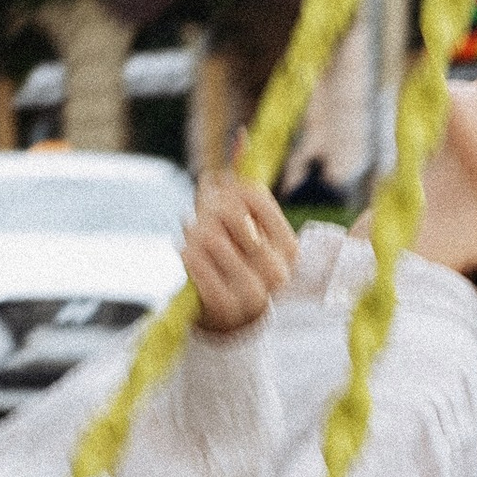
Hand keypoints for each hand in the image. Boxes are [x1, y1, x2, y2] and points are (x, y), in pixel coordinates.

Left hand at [182, 171, 297, 336]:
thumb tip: (224, 164)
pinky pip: (195, 261)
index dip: (229, 187)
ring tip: (195, 237)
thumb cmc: (237, 259)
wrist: (231, 313)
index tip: (219, 194)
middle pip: (231, 212)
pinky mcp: (224, 304)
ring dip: (195, 231)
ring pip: (211, 236)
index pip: (255, 196)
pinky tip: (189, 253)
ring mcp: (253, 291)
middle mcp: (277, 271)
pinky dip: (187, 251)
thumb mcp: (247, 228)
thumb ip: (239, 197)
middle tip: (203, 216)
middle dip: (210, 208)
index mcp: (288, 248)